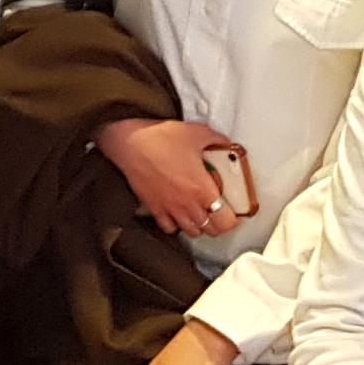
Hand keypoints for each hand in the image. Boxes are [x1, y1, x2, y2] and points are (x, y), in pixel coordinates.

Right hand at [96, 117, 244, 237]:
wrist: (130, 143)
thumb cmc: (159, 139)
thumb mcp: (196, 133)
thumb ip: (216, 139)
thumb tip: (225, 143)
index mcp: (203, 190)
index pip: (226, 221)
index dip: (233, 219)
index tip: (234, 212)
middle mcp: (188, 204)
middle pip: (211, 230)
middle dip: (219, 224)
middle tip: (221, 214)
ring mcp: (170, 208)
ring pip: (191, 231)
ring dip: (199, 225)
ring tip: (201, 215)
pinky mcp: (154, 207)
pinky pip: (169, 227)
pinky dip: (176, 225)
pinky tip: (178, 214)